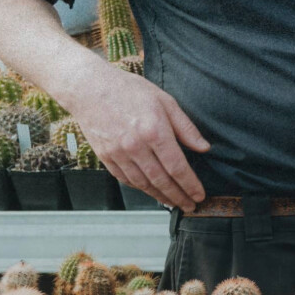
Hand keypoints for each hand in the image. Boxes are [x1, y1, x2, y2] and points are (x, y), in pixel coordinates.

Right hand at [62, 62, 208, 209]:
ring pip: (142, 184)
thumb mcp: (166, 102)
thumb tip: (204, 148)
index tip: (199, 195)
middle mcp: (135, 146)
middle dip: (178, 196)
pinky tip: (151, 191)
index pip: (177, 167)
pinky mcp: (105, 157)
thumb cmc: (130, 91)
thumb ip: (186, 128)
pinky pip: (125, 179)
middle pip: (161, 180)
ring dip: (160, 196)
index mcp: (154, 132)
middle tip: (190, 206)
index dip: (190, 185)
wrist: (90, 89)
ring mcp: (118, 154)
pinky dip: (140, 188)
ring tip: (174, 202)